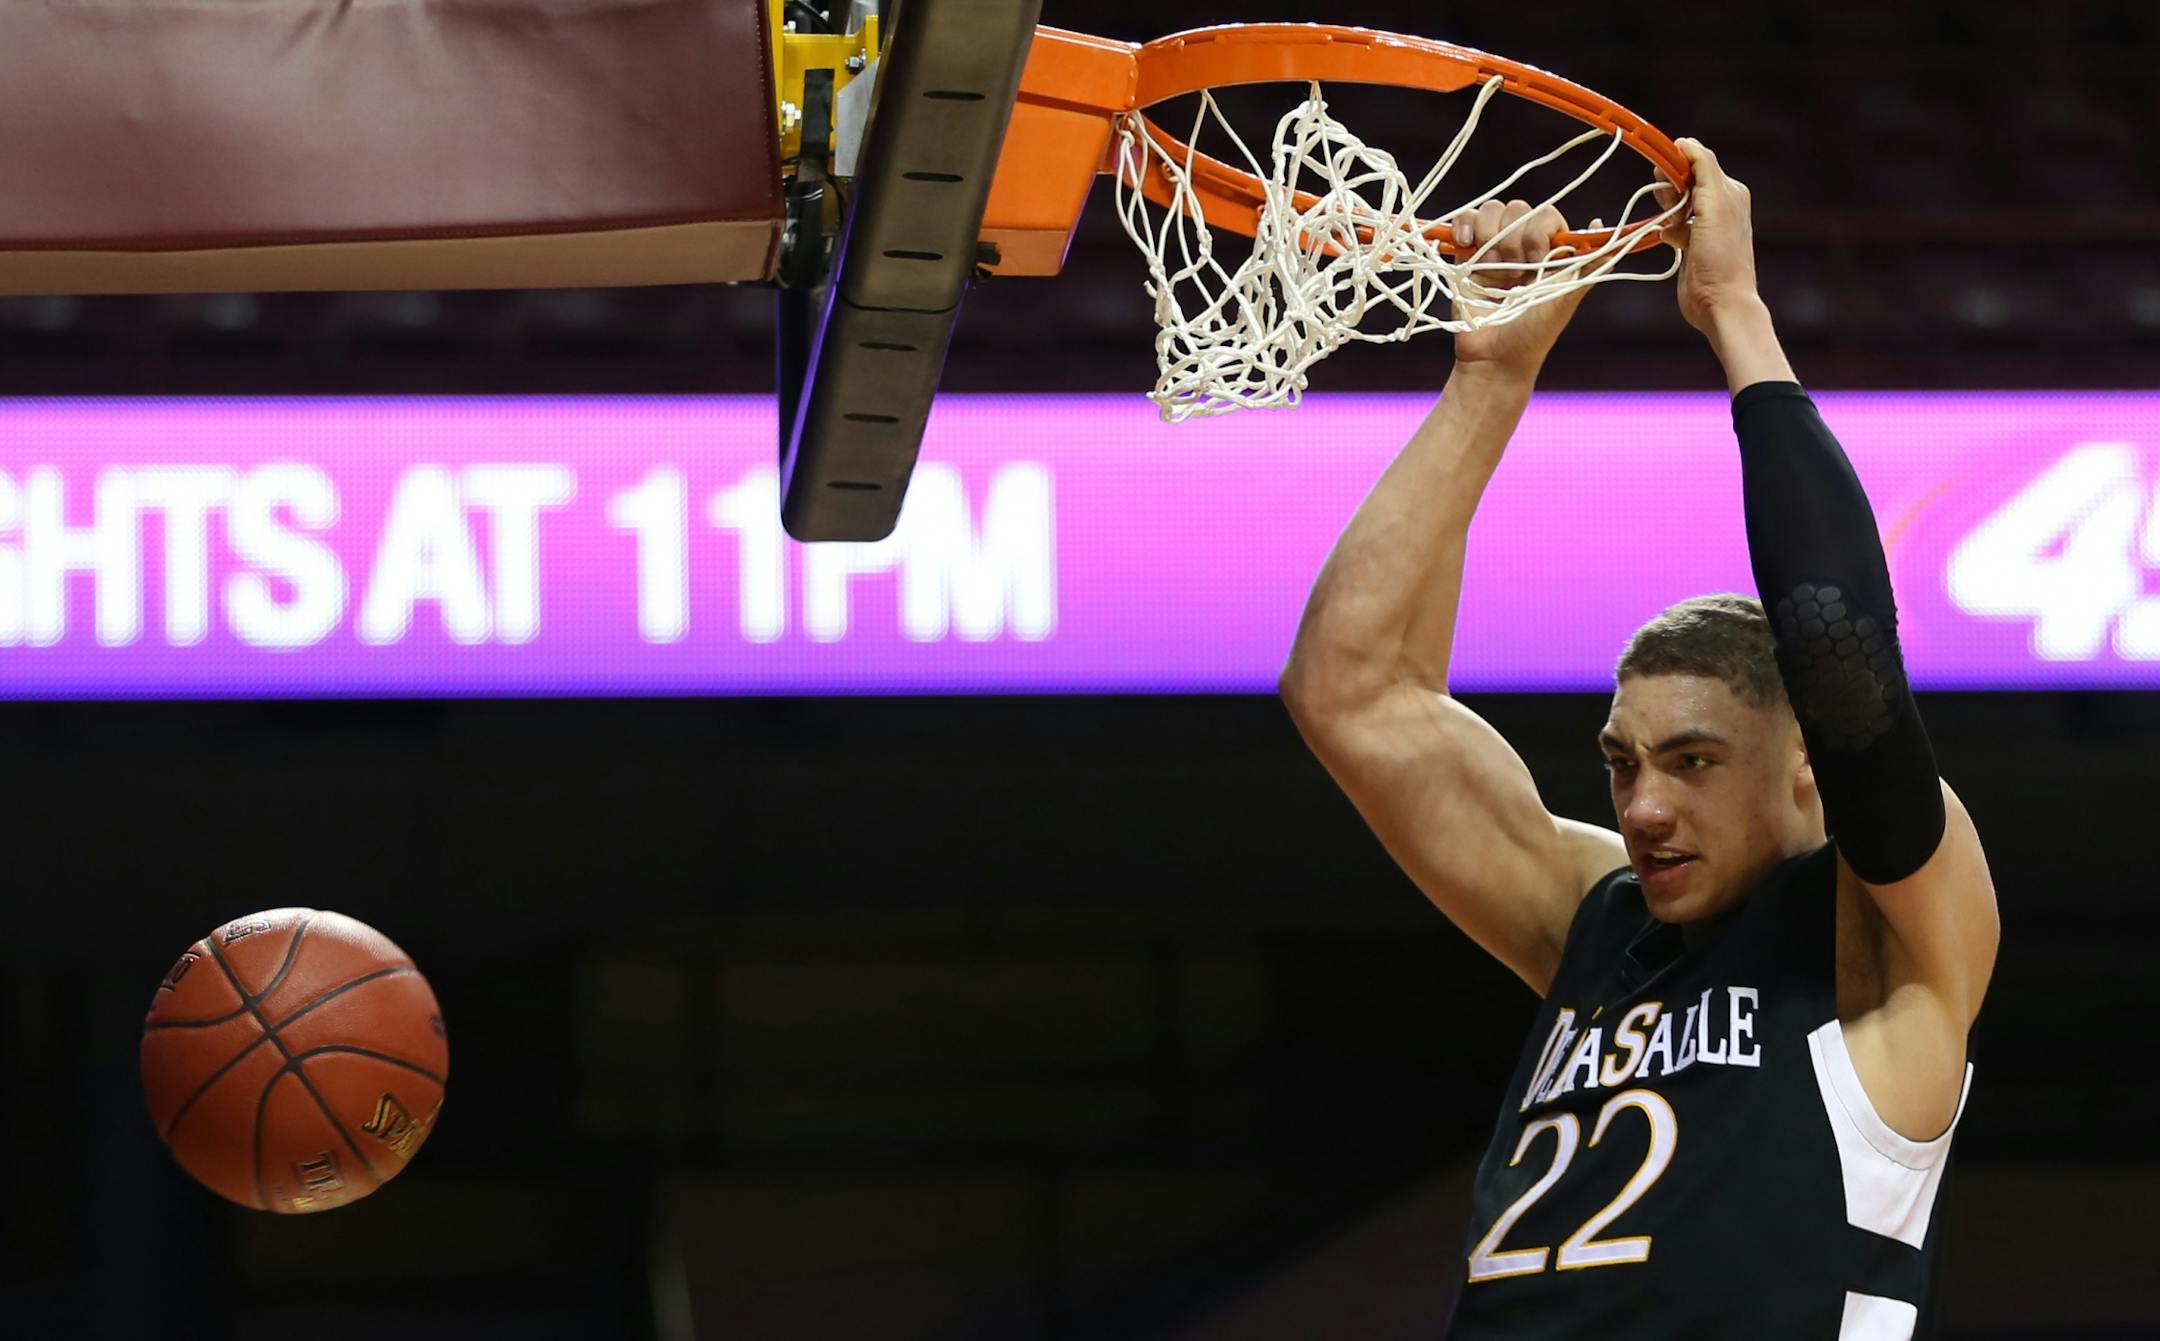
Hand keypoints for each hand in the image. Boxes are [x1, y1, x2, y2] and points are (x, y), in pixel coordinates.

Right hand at [1447, 199, 1599, 375]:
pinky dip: (1464, 225)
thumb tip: (1600, 222)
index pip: (1546, 215)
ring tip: (1490, 269)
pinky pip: (1464, 220)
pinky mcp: (1465, 254)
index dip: (1539, 232)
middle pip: (1517, 209)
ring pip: (1491, 210)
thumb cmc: (1535, 331)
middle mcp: (1521, 245)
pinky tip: (1467, 245)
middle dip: (1513, 239)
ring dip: (1490, 235)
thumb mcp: (1567, 297)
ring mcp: (1492, 248)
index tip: (1538, 261)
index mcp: (1549, 250)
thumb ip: (1588, 263)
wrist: (1495, 356)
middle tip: (1514, 274)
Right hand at [1655, 138, 1760, 333]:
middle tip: (1667, 203)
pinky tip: (1669, 239)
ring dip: (1666, 207)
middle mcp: (1719, 205)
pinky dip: (1665, 229)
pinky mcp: (1691, 244)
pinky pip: (1671, 225)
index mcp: (1729, 190)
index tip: (1664, 175)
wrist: (1719, 301)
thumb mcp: (1716, 203)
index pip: (1697, 160)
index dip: (1676, 163)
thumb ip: (1703, 167)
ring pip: (1675, 202)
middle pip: (1684, 179)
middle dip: (1668, 186)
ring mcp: (1704, 225)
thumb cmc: (1721, 255)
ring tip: (1671, 222)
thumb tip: (1685, 142)